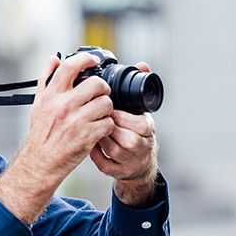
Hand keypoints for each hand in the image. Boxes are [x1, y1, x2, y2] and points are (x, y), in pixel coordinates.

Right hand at [0, 53, 115, 222]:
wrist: (41, 162)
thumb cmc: (41, 133)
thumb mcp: (38, 103)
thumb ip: (46, 79)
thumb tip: (54, 59)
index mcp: (51, 95)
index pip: (70, 66)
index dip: (86, 59)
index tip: (94, 60)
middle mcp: (64, 105)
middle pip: (97, 84)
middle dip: (103, 89)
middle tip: (100, 95)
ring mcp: (77, 121)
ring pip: (106, 103)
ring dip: (107, 109)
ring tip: (98, 114)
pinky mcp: (88, 136)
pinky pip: (109, 123)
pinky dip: (107, 126)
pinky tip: (98, 129)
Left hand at [89, 62, 158, 204]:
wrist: (135, 160)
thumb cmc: (131, 128)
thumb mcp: (135, 108)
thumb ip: (136, 86)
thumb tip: (142, 65)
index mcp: (146, 126)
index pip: (137, 121)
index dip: (118, 115)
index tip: (107, 109)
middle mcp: (141, 144)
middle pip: (124, 135)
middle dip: (107, 126)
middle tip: (92, 118)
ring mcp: (128, 159)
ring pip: (112, 148)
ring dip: (98, 138)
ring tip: (89, 129)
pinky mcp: (116, 170)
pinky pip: (103, 162)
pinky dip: (95, 154)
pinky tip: (89, 144)